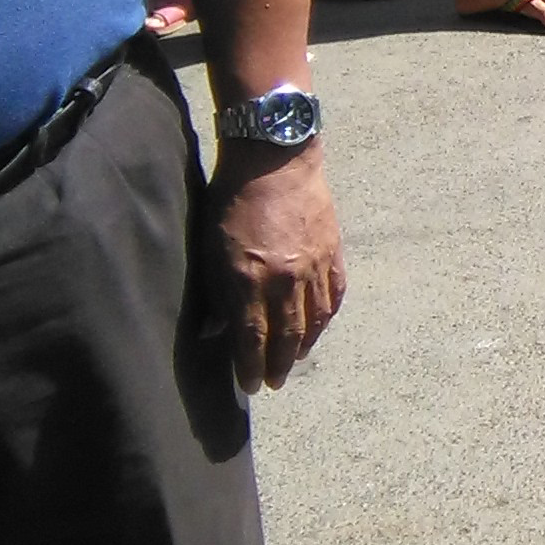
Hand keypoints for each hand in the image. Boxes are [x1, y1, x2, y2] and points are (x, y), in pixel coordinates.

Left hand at [213, 145, 343, 391]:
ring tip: (296, 360)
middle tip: (275, 384)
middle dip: (279, 364)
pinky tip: (319, 327)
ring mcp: (313, 266)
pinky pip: (334, 294)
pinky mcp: (332, 252)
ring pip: (314, 319)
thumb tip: (216, 330)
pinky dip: (327, 317)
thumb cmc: (232, 199)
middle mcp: (285, 278)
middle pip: (287, 335)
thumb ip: (216, 292)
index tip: (249, 385)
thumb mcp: (210, 246)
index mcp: (249, 278)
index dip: (251, 366)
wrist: (275, 159)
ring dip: (304, 345)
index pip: (251, 337)